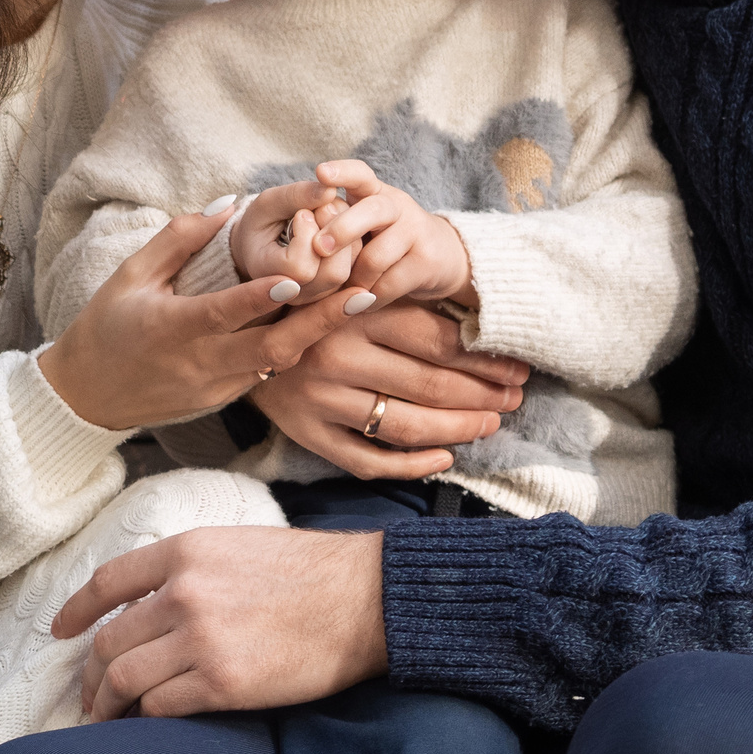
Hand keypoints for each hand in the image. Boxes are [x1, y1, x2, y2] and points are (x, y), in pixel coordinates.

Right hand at [38, 202, 335, 431]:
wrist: (88, 396)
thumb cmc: (106, 326)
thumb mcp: (130, 275)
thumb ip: (178, 239)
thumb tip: (227, 203)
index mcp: (172, 327)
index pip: (225, 311)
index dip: (262, 295)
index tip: (298, 276)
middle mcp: (201, 362)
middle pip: (272, 345)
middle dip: (321, 321)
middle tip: (365, 292)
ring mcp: (217, 386)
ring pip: (278, 362)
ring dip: (320, 333)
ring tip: (361, 302)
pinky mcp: (226, 399)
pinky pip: (268, 372)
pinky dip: (298, 346)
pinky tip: (328, 323)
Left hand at [55, 526, 385, 719]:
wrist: (364, 599)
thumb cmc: (312, 573)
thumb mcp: (239, 545)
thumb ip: (191, 568)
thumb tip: (150, 603)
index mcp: (187, 551)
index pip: (108, 583)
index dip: (76, 610)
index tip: (60, 631)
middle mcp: (184, 593)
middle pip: (109, 642)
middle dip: (90, 674)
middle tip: (89, 693)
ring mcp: (200, 640)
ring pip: (125, 679)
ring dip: (108, 704)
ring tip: (107, 718)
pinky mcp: (221, 684)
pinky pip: (159, 707)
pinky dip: (145, 719)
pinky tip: (146, 723)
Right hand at [228, 176, 355, 298]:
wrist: (262, 244)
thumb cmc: (262, 222)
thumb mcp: (268, 203)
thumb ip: (295, 195)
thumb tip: (330, 190)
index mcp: (266, 274)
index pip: (300, 266)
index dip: (307, 234)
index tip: (301, 213)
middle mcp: (293, 295)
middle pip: (333, 274)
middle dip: (334, 233)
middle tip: (321, 208)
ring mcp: (316, 297)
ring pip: (349, 272)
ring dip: (346, 235)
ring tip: (327, 216)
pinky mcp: (334, 292)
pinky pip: (357, 269)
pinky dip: (352, 242)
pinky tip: (335, 227)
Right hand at [251, 294, 525, 479]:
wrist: (236, 334)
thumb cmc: (310, 306)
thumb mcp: (352, 288)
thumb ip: (403, 304)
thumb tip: (478, 330)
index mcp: (355, 312)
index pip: (438, 342)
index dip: (485, 359)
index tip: (516, 367)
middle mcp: (337, 357)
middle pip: (430, 385)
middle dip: (484, 395)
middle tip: (515, 398)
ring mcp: (321, 401)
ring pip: (406, 426)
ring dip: (459, 429)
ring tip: (491, 424)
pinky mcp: (308, 434)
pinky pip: (368, 461)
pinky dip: (411, 465)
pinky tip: (444, 457)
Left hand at [304, 159, 472, 314]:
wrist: (443, 258)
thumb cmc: (387, 240)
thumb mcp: (365, 224)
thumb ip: (337, 224)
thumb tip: (301, 241)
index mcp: (375, 193)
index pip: (361, 173)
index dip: (342, 172)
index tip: (321, 173)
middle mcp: (397, 206)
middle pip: (371, 211)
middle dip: (342, 229)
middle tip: (318, 248)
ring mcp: (415, 232)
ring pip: (376, 257)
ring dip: (353, 278)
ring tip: (343, 289)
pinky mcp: (426, 262)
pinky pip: (389, 284)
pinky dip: (370, 298)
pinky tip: (362, 302)